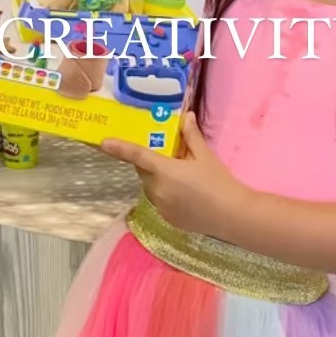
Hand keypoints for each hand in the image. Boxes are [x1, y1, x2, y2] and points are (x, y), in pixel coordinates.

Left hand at [101, 112, 246, 237]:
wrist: (232, 216)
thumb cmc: (219, 183)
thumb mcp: (206, 156)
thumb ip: (192, 136)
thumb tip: (187, 117)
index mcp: (164, 170)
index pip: (136, 156)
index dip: (118, 148)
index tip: (103, 142)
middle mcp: (157, 189)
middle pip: (144, 172)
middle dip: (151, 163)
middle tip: (170, 157)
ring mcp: (161, 207)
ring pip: (152, 187)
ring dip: (159, 180)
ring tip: (183, 178)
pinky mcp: (168, 219)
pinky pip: (160, 202)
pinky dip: (167, 195)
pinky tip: (187, 195)